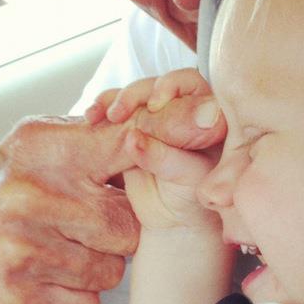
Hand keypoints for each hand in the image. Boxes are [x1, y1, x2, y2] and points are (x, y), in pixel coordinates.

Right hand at [0, 104, 224, 303]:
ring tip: (59, 248)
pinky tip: (47, 278)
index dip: (172, 136)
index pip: (124, 143)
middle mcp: (25, 199)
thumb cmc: (5, 183)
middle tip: (83, 224)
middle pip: (126, 229)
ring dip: (95, 267)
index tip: (213, 123)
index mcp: (41, 150)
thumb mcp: (43, 143)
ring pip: (109, 273)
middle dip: (115, 232)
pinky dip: (75, 300)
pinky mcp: (12, 301)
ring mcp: (16, 254)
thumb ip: (103, 137)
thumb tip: (182, 121)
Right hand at [108, 71, 222, 231]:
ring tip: (101, 116)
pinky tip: (92, 117)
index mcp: (210, 115)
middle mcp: (184, 109)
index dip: (171, 87)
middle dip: (136, 95)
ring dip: (115, 100)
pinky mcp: (132, 125)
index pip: (193, 85)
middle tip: (118, 113)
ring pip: (135, 95)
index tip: (154, 105)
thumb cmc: (191, 199)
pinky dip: (101, 111)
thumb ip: (166, 156)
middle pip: (158, 85)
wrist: (171, 218)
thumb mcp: (185, 178)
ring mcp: (157, 116)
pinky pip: (115, 110)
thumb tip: (136, 136)